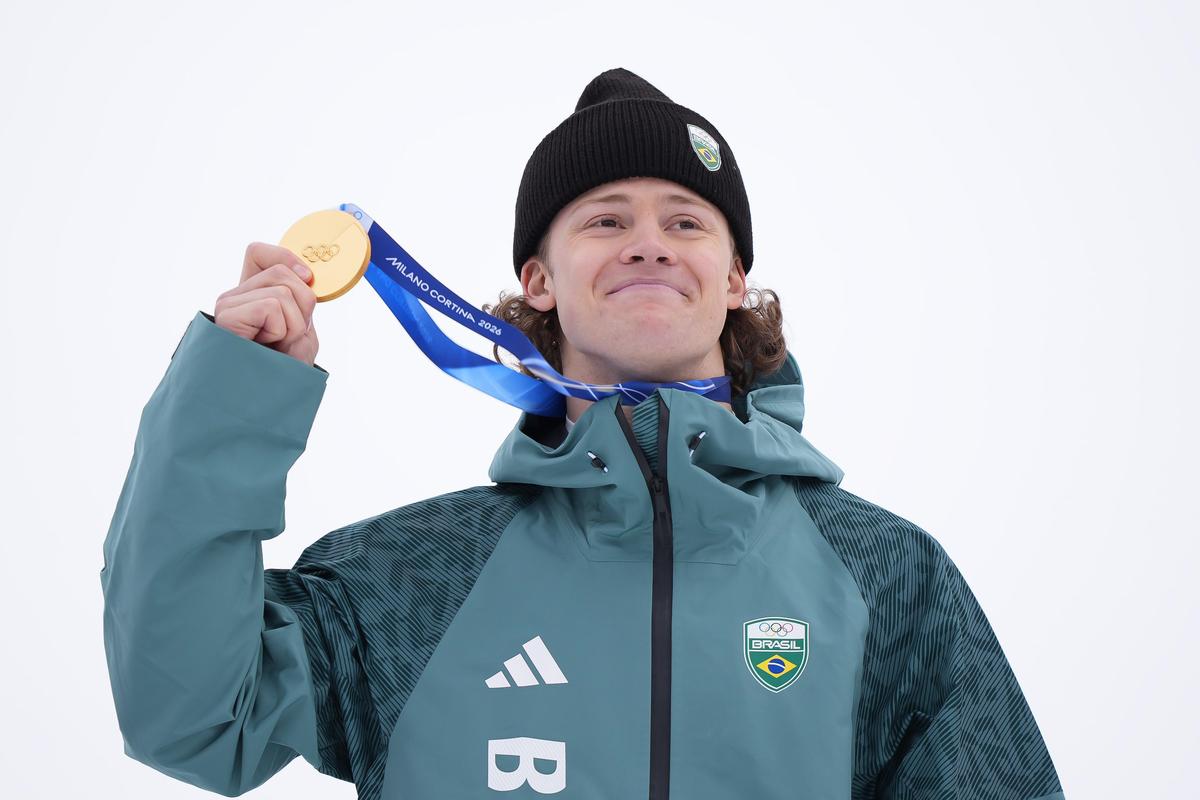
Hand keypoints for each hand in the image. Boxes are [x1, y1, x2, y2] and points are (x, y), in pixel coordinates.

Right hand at [213, 243, 319, 365]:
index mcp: (249, 298)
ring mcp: (227, 308)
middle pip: (282, 272)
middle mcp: (233, 299)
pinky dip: (282, 330)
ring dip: (293, 325)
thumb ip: (300, 301)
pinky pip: (273, 306)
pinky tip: (267, 349)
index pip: (258, 254)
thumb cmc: (282, 374)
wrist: (266, 408)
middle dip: (303, 308)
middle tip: (288, 339)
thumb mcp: (300, 332)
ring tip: (277, 349)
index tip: (307, 279)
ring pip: (283, 291)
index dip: (286, 257)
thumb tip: (305, 275)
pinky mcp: (226, 319)